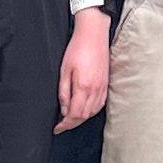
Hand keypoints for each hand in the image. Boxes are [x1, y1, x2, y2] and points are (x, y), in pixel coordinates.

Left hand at [58, 8, 110, 130]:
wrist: (94, 34)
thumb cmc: (77, 48)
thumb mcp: (64, 70)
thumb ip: (64, 92)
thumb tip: (64, 110)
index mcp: (83, 86)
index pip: (74, 114)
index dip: (65, 125)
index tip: (57, 128)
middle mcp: (95, 89)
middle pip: (84, 116)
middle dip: (72, 124)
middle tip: (61, 125)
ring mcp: (103, 87)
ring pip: (93, 112)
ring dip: (82, 118)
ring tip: (71, 118)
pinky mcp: (106, 83)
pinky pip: (100, 104)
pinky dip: (91, 111)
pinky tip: (85, 109)